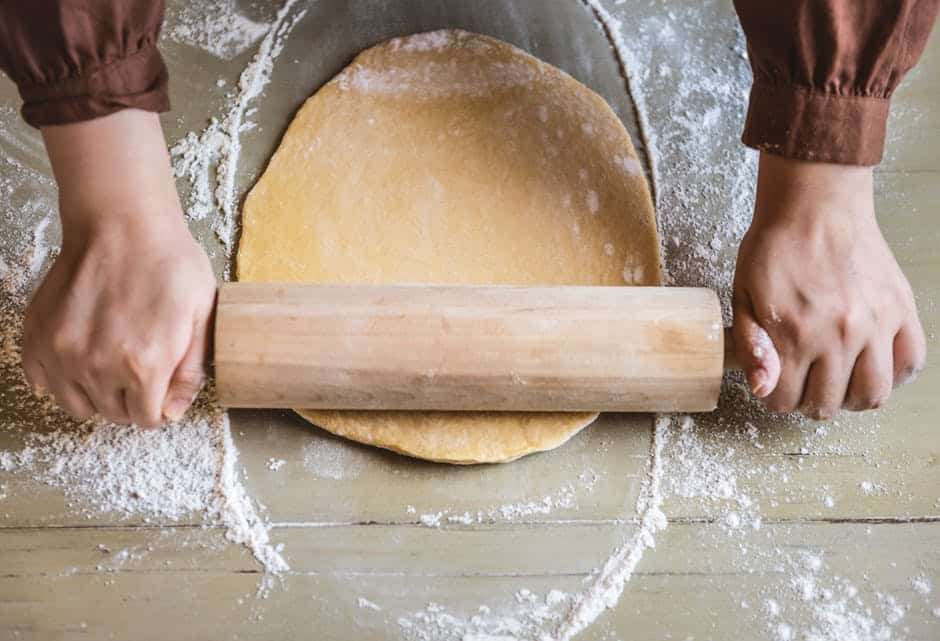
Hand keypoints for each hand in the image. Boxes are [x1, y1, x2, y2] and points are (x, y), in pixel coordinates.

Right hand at [22, 110, 215, 426]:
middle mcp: (97, 366)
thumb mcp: (201, 316)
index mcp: (144, 365)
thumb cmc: (170, 263)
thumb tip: (173, 411)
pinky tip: (80, 357)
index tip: (161, 388)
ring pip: (76, 404)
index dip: (158, 407)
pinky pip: (41, 380)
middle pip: (113, 413)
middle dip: (130, 401)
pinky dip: (59, 377)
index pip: (147, 419)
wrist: (122, 223)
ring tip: (112, 366)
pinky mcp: (37, 335)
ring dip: (96, 394)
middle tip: (140, 372)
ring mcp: (62, 352)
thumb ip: (190, 371)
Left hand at [732, 153, 925, 418]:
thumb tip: (763, 388)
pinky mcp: (901, 309)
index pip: (785, 400)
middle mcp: (839, 336)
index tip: (775, 382)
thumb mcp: (743, 296)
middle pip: (828, 405)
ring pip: (874, 394)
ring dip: (852, 399)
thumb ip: (751, 346)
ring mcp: (876, 324)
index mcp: (795, 336)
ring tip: (838, 382)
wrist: (814, 205)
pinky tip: (872, 365)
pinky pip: (911, 361)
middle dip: (809, 402)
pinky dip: (895, 374)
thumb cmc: (774, 247)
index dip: (774, 397)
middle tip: (804, 383)